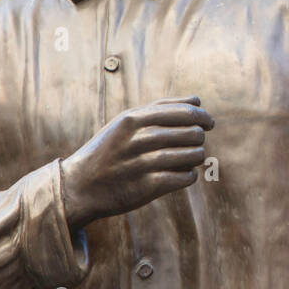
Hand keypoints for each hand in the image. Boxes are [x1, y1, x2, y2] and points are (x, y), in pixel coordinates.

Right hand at [59, 96, 213, 229]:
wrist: (80, 186)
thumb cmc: (109, 150)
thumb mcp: (125, 122)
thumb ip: (160, 109)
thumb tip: (198, 101)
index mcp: (134, 118)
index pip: (186, 111)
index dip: (203, 117)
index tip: (209, 123)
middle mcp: (140, 139)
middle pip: (194, 133)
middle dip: (199, 137)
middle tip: (194, 142)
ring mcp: (144, 163)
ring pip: (194, 155)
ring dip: (196, 157)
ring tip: (186, 159)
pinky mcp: (149, 187)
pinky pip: (187, 177)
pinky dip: (189, 175)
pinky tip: (179, 174)